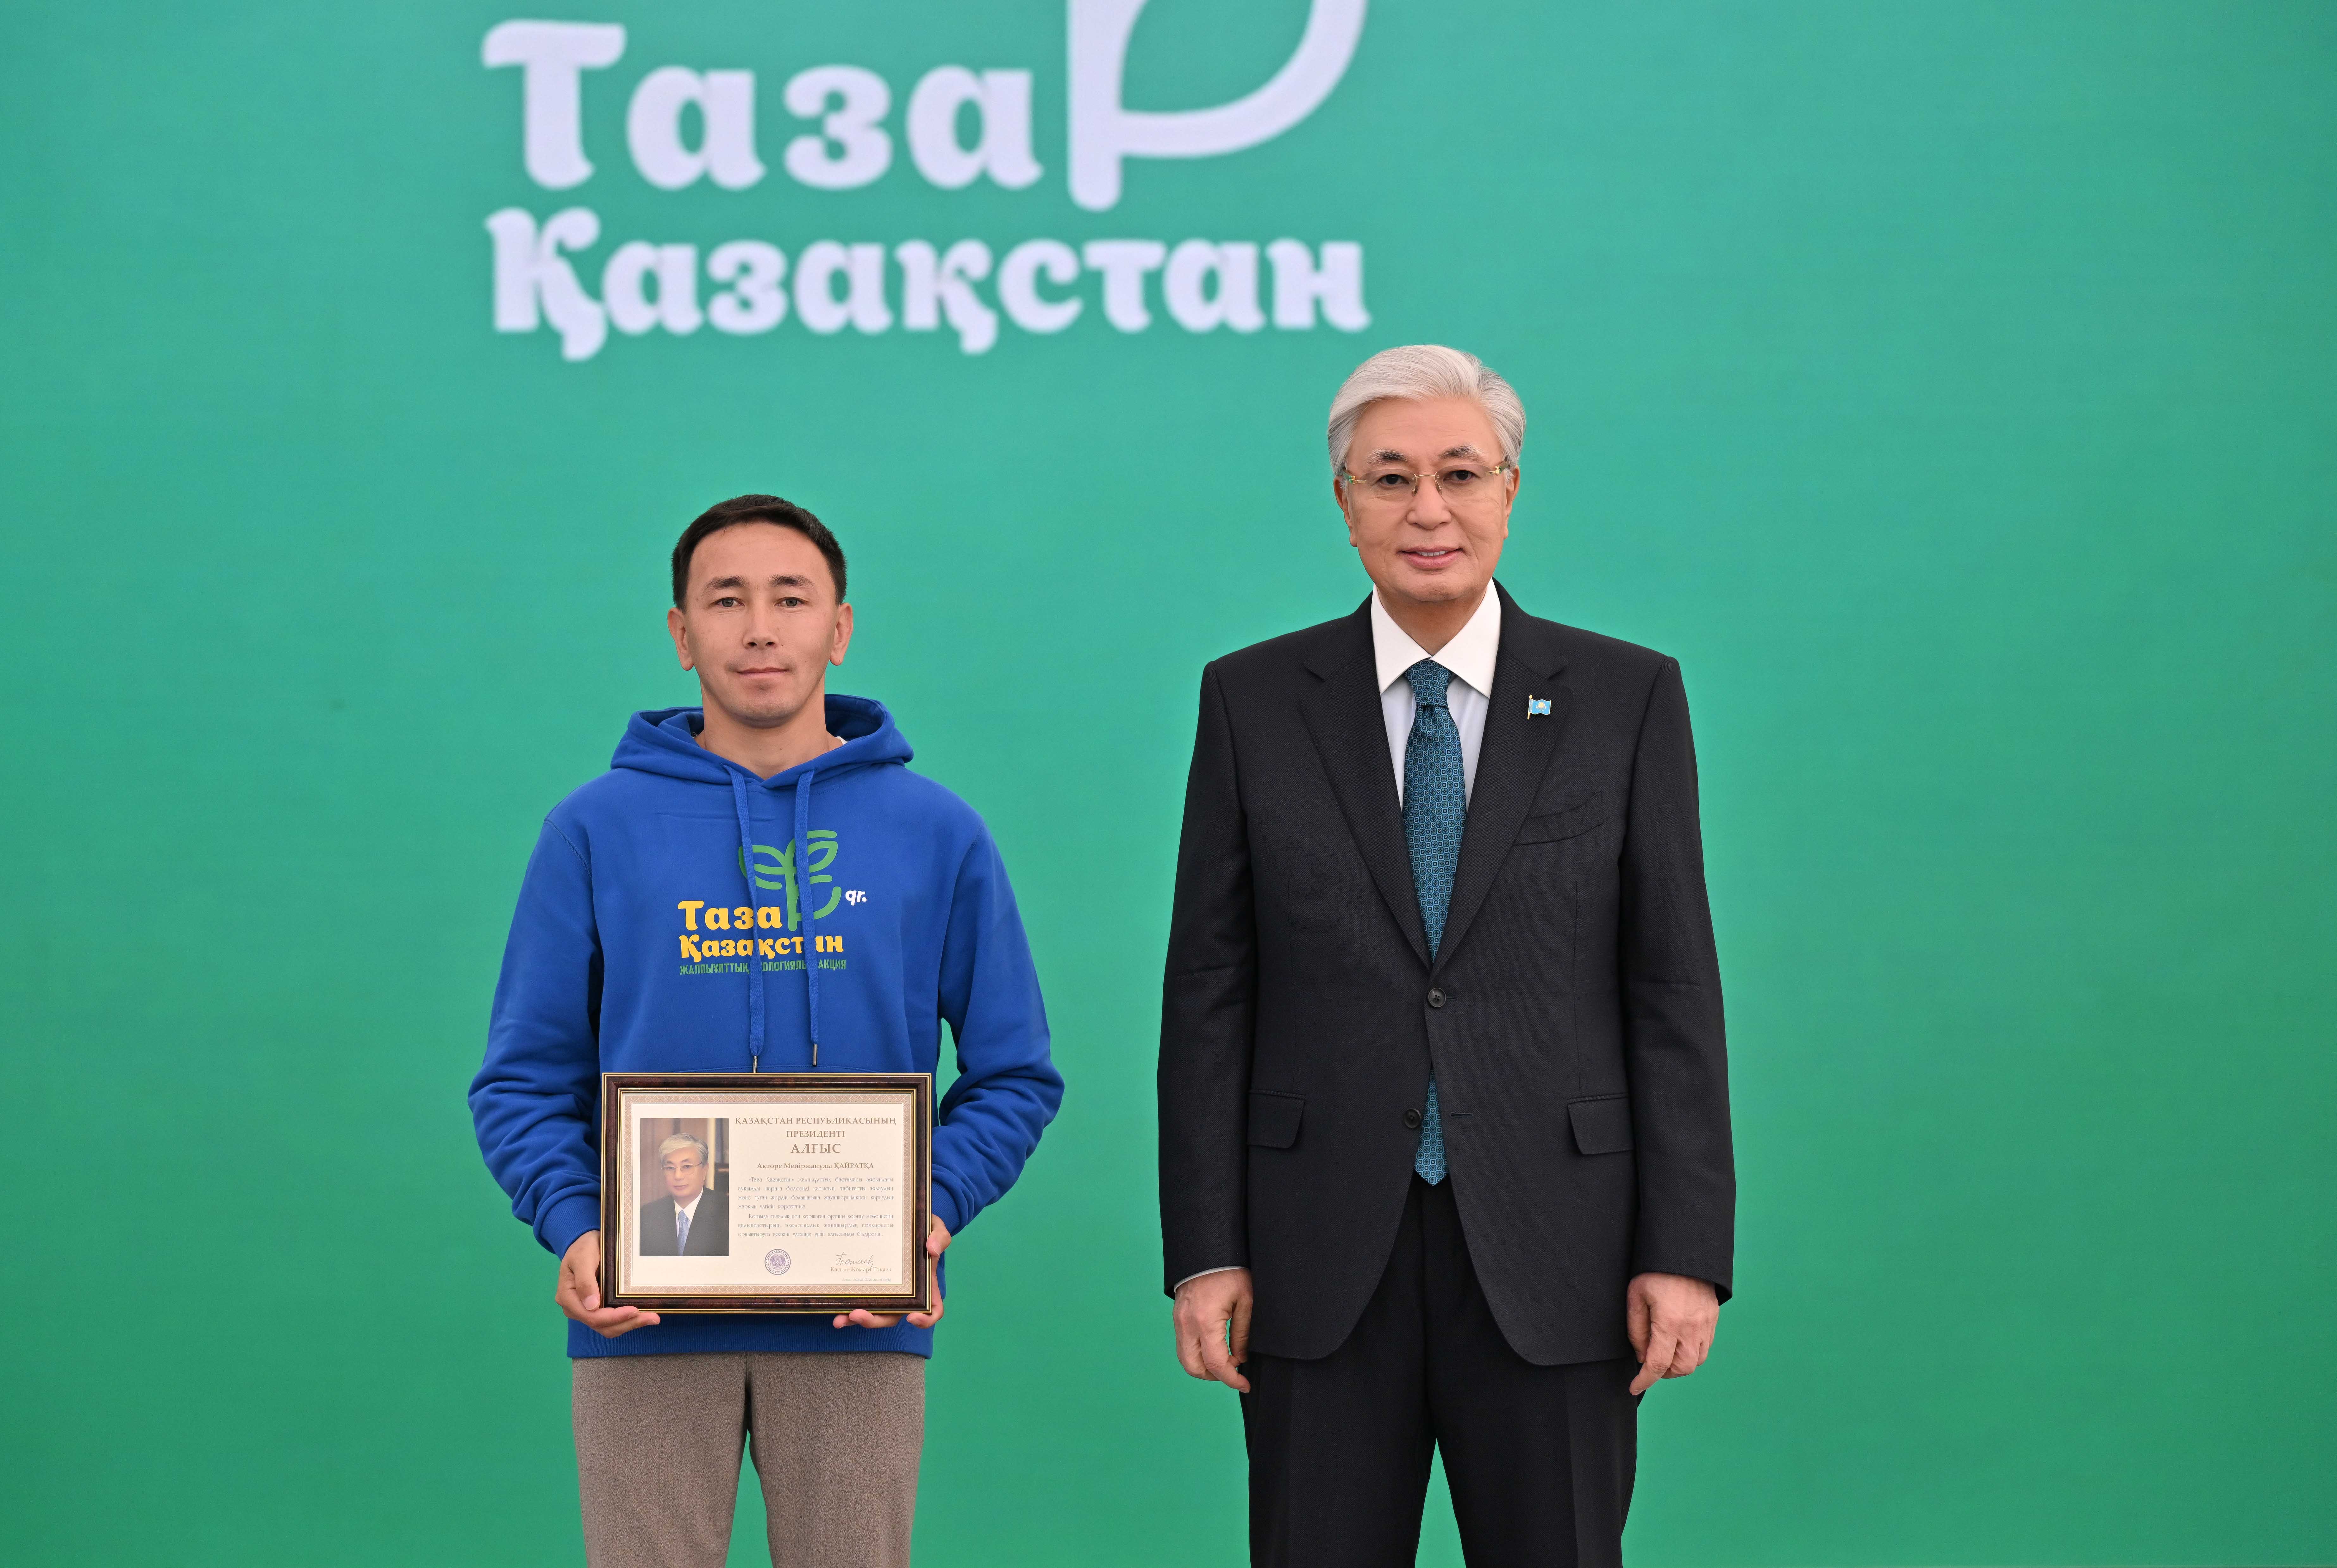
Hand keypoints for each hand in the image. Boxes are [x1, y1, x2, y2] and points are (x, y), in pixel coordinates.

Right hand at [557, 1230, 660, 1338]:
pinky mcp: (598, 1308)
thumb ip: (585, 1281)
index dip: (613, 1317)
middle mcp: (576, 1308)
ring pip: (609, 1327)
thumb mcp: (583, 1258)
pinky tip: (643, 1315)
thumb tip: (591, 1305)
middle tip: (652, 1318)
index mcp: (568, 1297)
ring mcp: (587, 1310)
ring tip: (652, 1318)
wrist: (585, 1244)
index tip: (634, 1311)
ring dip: (630, 1324)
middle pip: (602, 1325)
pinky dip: (628, 1320)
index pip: (591, 1316)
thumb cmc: (583, 1248)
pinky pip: (612, 1321)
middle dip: (627, 1323)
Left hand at [834, 1215, 951, 1330]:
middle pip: (894, 1316)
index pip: (932, 1309)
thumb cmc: (922, 1227)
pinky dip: (846, 1306)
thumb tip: (932, 1249)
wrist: (903, 1219)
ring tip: (839, 1319)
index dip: (925, 1319)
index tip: (912, 1317)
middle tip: (857, 1315)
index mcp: (925, 1283)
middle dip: (875, 1320)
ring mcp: (886, 1289)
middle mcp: (905, 1293)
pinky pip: (859, 1299)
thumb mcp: (936, 1227)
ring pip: (873, 1313)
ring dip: (856, 1319)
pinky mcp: (868, 1282)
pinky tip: (833, 1305)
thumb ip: (940, 1236)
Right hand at [1172, 1269, 1253, 1392]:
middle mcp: (1186, 1324)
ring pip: (1185, 1358)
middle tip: (1234, 1371)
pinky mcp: (1176, 1316)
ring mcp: (1178, 1320)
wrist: (1208, 1250)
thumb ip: (1242, 1334)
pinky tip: (1214, 1346)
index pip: (1216, 1364)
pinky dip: (1197, 1353)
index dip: (1231, 1379)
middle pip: (1193, 1367)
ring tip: (1226, 1359)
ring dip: (1204, 1367)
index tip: (1245, 1384)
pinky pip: (1183, 1345)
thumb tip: (1240, 1359)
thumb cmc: (1230, 1272)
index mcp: (1205, 1321)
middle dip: (1214, 1376)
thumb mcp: (1245, 1301)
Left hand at [1627, 1271, 1718, 1393]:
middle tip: (1649, 1365)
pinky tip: (1678, 1343)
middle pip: (1681, 1369)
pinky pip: (1706, 1346)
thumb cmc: (1655, 1271)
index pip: (1657, 1364)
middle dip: (1664, 1373)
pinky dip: (1692, 1353)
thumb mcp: (1636, 1296)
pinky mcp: (1713, 1318)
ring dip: (1679, 1365)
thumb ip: (1636, 1330)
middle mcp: (1691, 1328)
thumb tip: (1641, 1356)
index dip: (1644, 1380)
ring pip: (1697, 1361)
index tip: (1634, 1387)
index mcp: (1670, 1323)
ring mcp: (1706, 1324)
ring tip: (1664, 1355)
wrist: (1685, 1251)